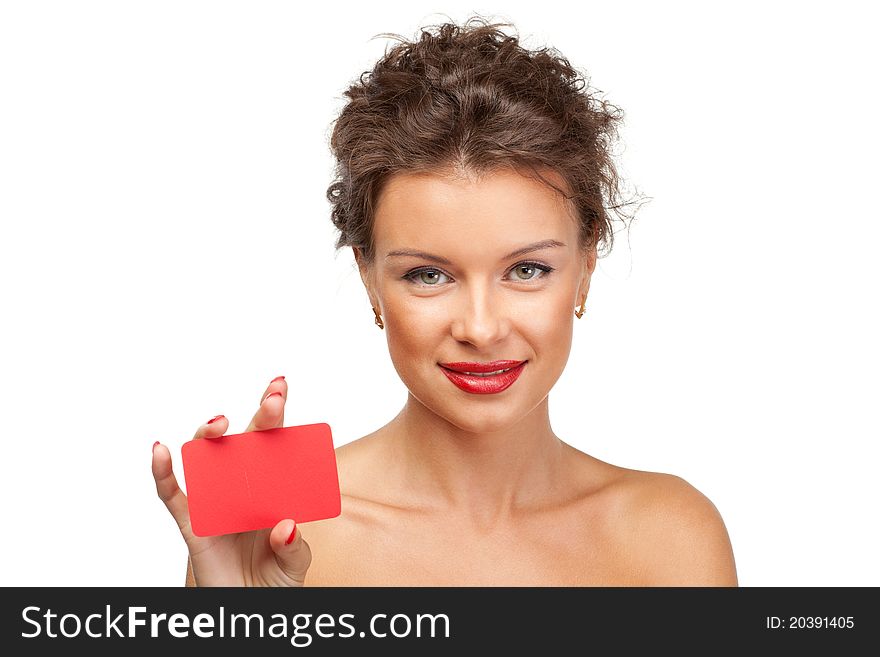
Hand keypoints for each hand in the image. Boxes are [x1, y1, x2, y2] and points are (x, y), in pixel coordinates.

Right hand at [151, 376, 311, 585]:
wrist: (250, 612)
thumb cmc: (275, 582)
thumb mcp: (294, 565)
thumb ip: (292, 546)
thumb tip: (285, 524)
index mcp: (272, 491)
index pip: (275, 446)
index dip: (275, 417)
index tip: (280, 387)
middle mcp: (243, 490)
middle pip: (246, 444)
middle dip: (260, 417)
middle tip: (274, 398)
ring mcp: (216, 503)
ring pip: (207, 460)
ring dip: (209, 437)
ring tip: (220, 425)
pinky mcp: (191, 526)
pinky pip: (172, 497)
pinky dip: (163, 474)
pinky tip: (161, 450)